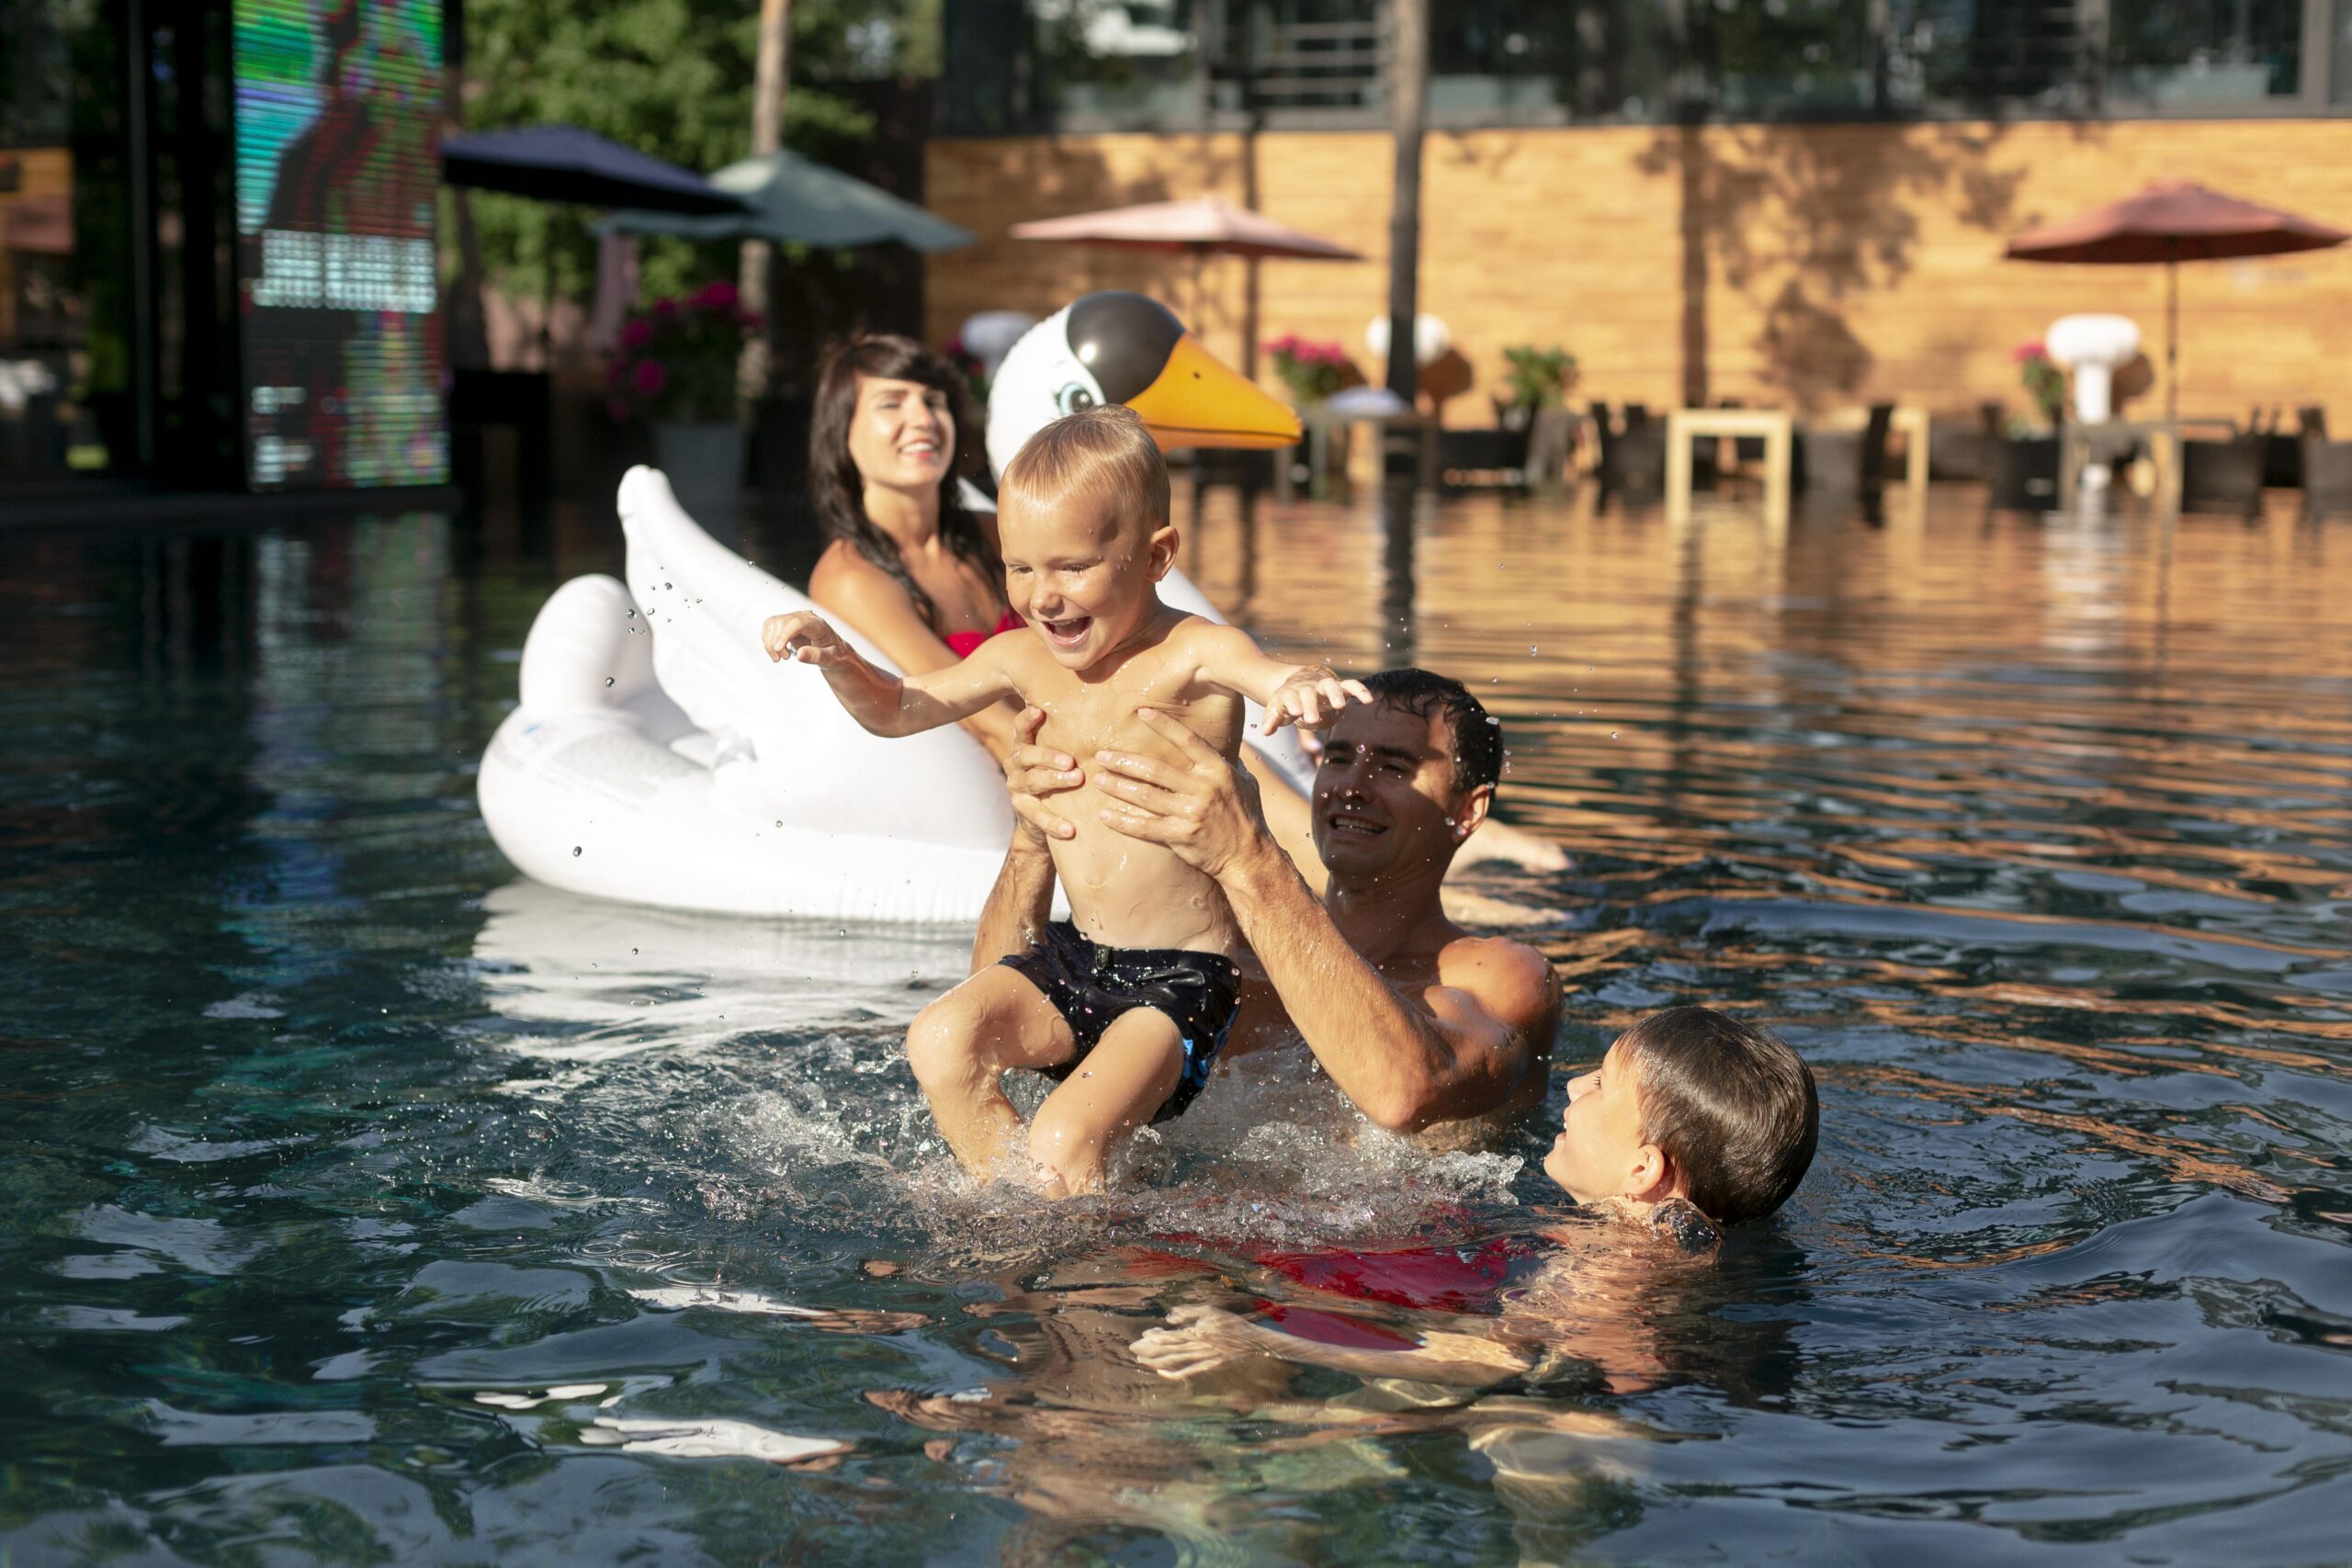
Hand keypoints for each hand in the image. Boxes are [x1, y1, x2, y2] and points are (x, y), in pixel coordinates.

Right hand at [761, 611, 848, 665]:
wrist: (836, 652)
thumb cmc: (836, 656)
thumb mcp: (831, 659)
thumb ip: (817, 656)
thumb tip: (799, 655)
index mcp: (818, 624)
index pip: (797, 623)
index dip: (785, 635)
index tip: (778, 650)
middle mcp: (805, 617)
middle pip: (781, 622)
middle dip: (775, 642)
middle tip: (783, 659)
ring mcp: (795, 618)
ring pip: (772, 623)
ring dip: (769, 642)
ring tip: (780, 658)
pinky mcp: (788, 623)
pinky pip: (770, 626)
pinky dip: (768, 640)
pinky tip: (778, 651)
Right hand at [1001, 706, 1082, 845]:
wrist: (1044, 819)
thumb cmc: (1061, 774)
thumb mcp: (1063, 755)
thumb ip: (1075, 738)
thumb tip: (1120, 713)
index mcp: (1025, 745)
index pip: (1020, 728)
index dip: (1027, 720)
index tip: (1039, 711)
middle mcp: (1016, 764)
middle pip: (1026, 755)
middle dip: (1048, 756)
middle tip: (1070, 760)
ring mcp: (1017, 788)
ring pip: (1032, 781)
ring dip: (1054, 780)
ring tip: (1076, 780)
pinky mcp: (1023, 811)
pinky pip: (1037, 816)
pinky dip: (1053, 822)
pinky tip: (1070, 829)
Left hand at [1090, 708, 1268, 879]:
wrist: (1250, 858)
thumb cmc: (1247, 819)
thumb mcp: (1246, 784)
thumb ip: (1230, 764)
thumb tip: (1224, 746)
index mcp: (1217, 771)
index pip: (1187, 740)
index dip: (1163, 725)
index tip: (1141, 713)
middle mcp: (1204, 788)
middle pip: (1155, 769)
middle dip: (1125, 761)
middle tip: (1102, 756)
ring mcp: (1192, 813)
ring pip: (1145, 795)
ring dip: (1117, 786)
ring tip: (1098, 780)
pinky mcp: (1182, 836)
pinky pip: (1145, 827)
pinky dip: (1123, 822)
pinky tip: (1105, 816)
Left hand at [1131, 1304, 1263, 1379]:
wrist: (1250, 1341)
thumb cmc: (1230, 1323)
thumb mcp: (1210, 1310)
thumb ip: (1189, 1312)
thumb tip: (1169, 1316)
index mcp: (1196, 1332)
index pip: (1170, 1335)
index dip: (1155, 1337)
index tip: (1143, 1335)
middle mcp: (1196, 1347)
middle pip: (1167, 1350)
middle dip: (1149, 1349)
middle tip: (1133, 1349)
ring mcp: (1201, 1359)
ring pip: (1174, 1362)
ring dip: (1156, 1361)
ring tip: (1141, 1360)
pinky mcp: (1207, 1367)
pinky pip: (1187, 1372)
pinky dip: (1173, 1374)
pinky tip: (1161, 1372)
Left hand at [1263, 667, 1373, 734]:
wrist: (1294, 681)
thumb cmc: (1286, 701)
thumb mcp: (1276, 709)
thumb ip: (1272, 720)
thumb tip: (1266, 732)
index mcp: (1290, 692)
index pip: (1290, 696)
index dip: (1293, 703)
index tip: (1294, 712)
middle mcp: (1307, 687)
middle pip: (1309, 693)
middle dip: (1311, 705)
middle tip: (1311, 719)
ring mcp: (1323, 686)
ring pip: (1330, 686)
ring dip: (1334, 694)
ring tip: (1339, 706)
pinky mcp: (1338, 686)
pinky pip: (1350, 685)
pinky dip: (1359, 690)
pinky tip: (1368, 700)